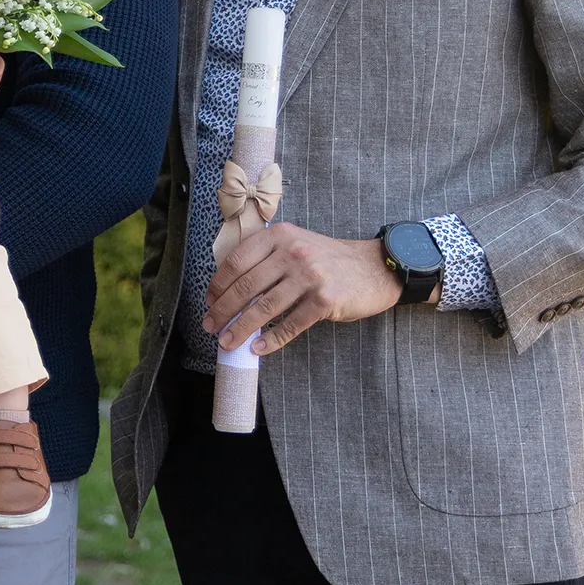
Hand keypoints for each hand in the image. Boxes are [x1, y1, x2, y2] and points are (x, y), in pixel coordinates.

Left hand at [204, 223, 400, 354]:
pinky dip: (272, 340)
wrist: (374, 267)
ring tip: (227, 342)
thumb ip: (266, 256)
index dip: (218, 285)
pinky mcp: (325, 300)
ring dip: (241, 328)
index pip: (236, 261)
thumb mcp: (295, 243)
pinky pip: (291, 324)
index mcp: (279, 236)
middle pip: (246, 286)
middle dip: (223, 310)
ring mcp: (310, 276)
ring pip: (264, 307)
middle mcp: (293, 252)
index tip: (208, 302)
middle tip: (210, 326)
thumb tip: (229, 288)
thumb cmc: (328, 259)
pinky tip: (258, 348)